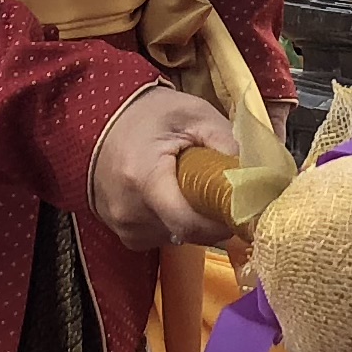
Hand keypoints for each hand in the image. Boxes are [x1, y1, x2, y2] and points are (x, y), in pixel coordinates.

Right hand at [89, 82, 236, 251]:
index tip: (238, 208)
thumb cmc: (146, 113)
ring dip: (191, 221)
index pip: (190, 224)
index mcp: (144, 179)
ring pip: (175, 238)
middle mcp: (128, 211)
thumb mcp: (193, 113)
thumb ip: (225, 141)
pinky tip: (171, 197)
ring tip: (190, 188)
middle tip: (220, 192)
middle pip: (187, 233)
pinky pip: (158, 237)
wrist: (98, 119)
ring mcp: (120, 225)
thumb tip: (254, 174)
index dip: (220, 222)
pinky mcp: (119, 231)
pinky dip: (173, 222)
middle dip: (211, 218)